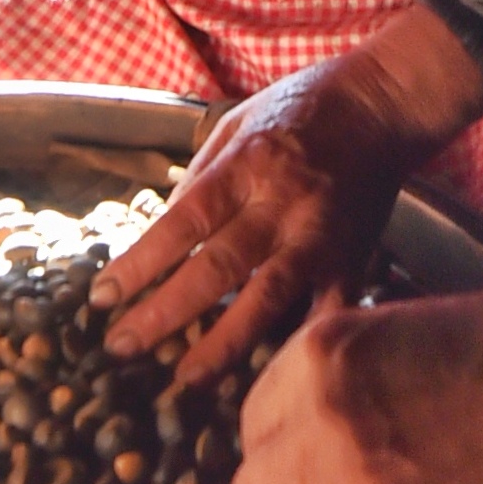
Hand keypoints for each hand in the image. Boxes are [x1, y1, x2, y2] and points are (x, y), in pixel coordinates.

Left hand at [96, 4, 482, 384]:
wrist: (380, 104)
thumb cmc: (299, 108)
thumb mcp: (236, 123)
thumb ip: (201, 177)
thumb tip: (164, 231)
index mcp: (244, 166)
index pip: (181, 224)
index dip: (140, 263)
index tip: (102, 297)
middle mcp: (280, 205)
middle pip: (216, 269)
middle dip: (164, 313)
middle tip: (121, 348)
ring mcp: (319, 237)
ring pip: (267, 299)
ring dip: (223, 344)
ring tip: (185, 379)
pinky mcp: (353, 259)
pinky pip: (324, 311)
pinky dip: (299, 344)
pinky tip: (271, 379)